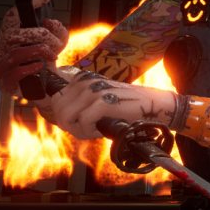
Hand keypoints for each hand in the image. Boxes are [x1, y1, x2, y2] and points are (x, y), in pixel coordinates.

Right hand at [0, 0, 67, 96]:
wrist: (46, 89)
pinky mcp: (4, 83)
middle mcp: (0, 48)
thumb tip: (49, 23)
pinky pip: (15, 72)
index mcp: (9, 36)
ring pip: (16, 52)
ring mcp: (0, 66)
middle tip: (55, 45)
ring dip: (39, 52)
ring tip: (52, 56)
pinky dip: (31, 67)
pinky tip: (41, 65)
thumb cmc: (46, 63)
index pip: (11, 16)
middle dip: (41, 36)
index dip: (27, 5)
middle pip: (15, 34)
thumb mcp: (57, 44)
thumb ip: (57, 31)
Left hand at [40, 73, 179, 139]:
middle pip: (58, 109)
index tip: (81, 123)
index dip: (66, 116)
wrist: (154, 105)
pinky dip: (90, 131)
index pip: (56, 100)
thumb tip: (62, 118)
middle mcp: (86, 81)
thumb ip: (81, 103)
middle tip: (88, 130)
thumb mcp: (100, 99)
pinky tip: (102, 130)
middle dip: (70, 125)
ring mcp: (94, 90)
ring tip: (96, 130)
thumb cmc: (127, 107)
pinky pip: (82, 122)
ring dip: (79, 129)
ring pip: (66, 117)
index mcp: (83, 78)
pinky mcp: (102, 101)